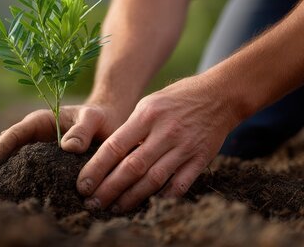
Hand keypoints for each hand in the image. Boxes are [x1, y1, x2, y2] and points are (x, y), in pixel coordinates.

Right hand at [0, 104, 123, 186]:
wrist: (107, 123)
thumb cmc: (99, 118)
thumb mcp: (93, 119)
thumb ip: (83, 130)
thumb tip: (67, 147)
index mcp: (39, 121)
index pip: (13, 135)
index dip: (0, 150)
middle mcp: (31, 135)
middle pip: (3, 150)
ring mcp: (34, 149)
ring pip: (7, 162)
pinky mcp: (41, 163)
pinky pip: (21, 172)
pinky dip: (8, 181)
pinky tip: (0, 196)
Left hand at [76, 75, 239, 211]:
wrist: (220, 95)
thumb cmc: (178, 98)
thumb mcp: (150, 102)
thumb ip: (132, 127)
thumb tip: (111, 155)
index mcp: (147, 115)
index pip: (114, 146)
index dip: (96, 169)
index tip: (83, 185)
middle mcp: (164, 132)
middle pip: (131, 167)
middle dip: (109, 189)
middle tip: (92, 203)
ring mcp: (184, 147)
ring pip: (153, 180)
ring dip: (131, 198)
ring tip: (115, 208)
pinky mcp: (200, 158)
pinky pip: (180, 184)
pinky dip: (165, 196)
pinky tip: (150, 204)